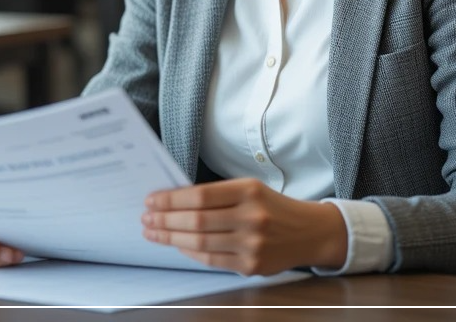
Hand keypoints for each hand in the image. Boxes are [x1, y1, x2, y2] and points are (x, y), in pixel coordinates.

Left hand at [140, 179, 347, 275]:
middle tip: (146, 217)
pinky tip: (176, 244)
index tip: (151, 199)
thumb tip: (173, 199)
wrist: (309, 232)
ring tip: (153, 232)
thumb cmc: (271, 206)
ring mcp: (253, 244)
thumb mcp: (249, 188)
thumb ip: (216, 195)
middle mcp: (252, 217)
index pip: (200, 196)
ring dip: (171, 237)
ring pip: (200, 242)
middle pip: (196, 220)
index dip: (171, 199)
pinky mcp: (252, 266)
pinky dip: (189, 252)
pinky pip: (211, 260)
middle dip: (165, 219)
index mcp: (249, 191)